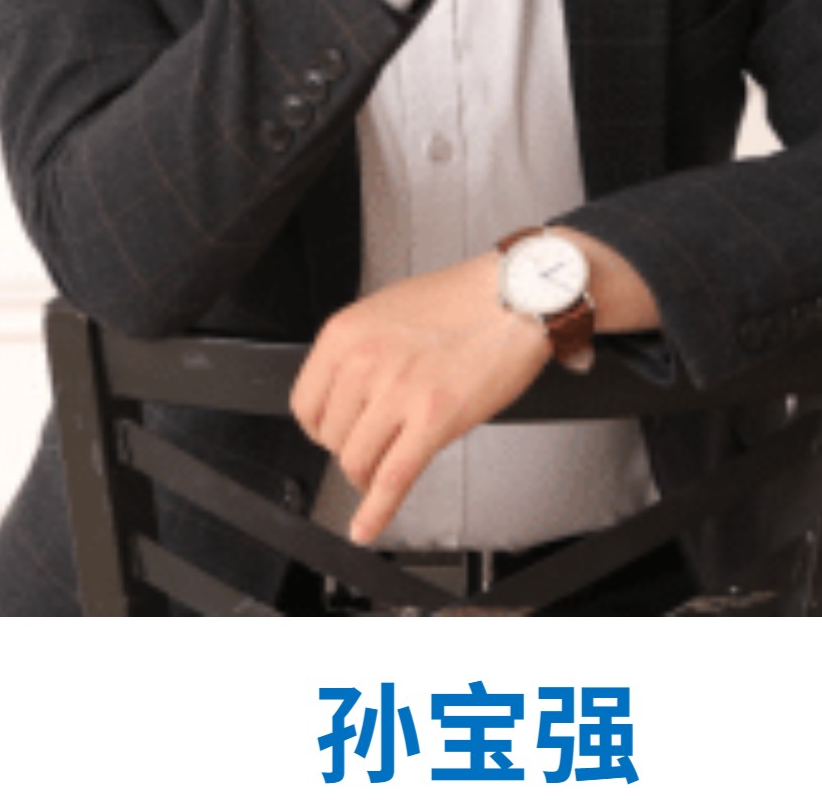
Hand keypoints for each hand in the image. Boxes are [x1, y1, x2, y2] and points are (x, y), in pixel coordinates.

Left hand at [289, 254, 549, 544]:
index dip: (323, 428)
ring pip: (358, 462)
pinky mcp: (434, 419)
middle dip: (353, 448)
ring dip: (368, 475)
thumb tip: (342, 393)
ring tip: (384, 469)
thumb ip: (357, 350)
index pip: (305, 405)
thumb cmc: (460, 300)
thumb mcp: (386, 310)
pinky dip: (377, 512)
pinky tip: (367, 527)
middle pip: (332, 438)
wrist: (516, 295)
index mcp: (346, 333)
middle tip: (376, 443)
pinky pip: (393, 479)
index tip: (336, 433)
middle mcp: (365, 361)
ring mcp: (398, 392)